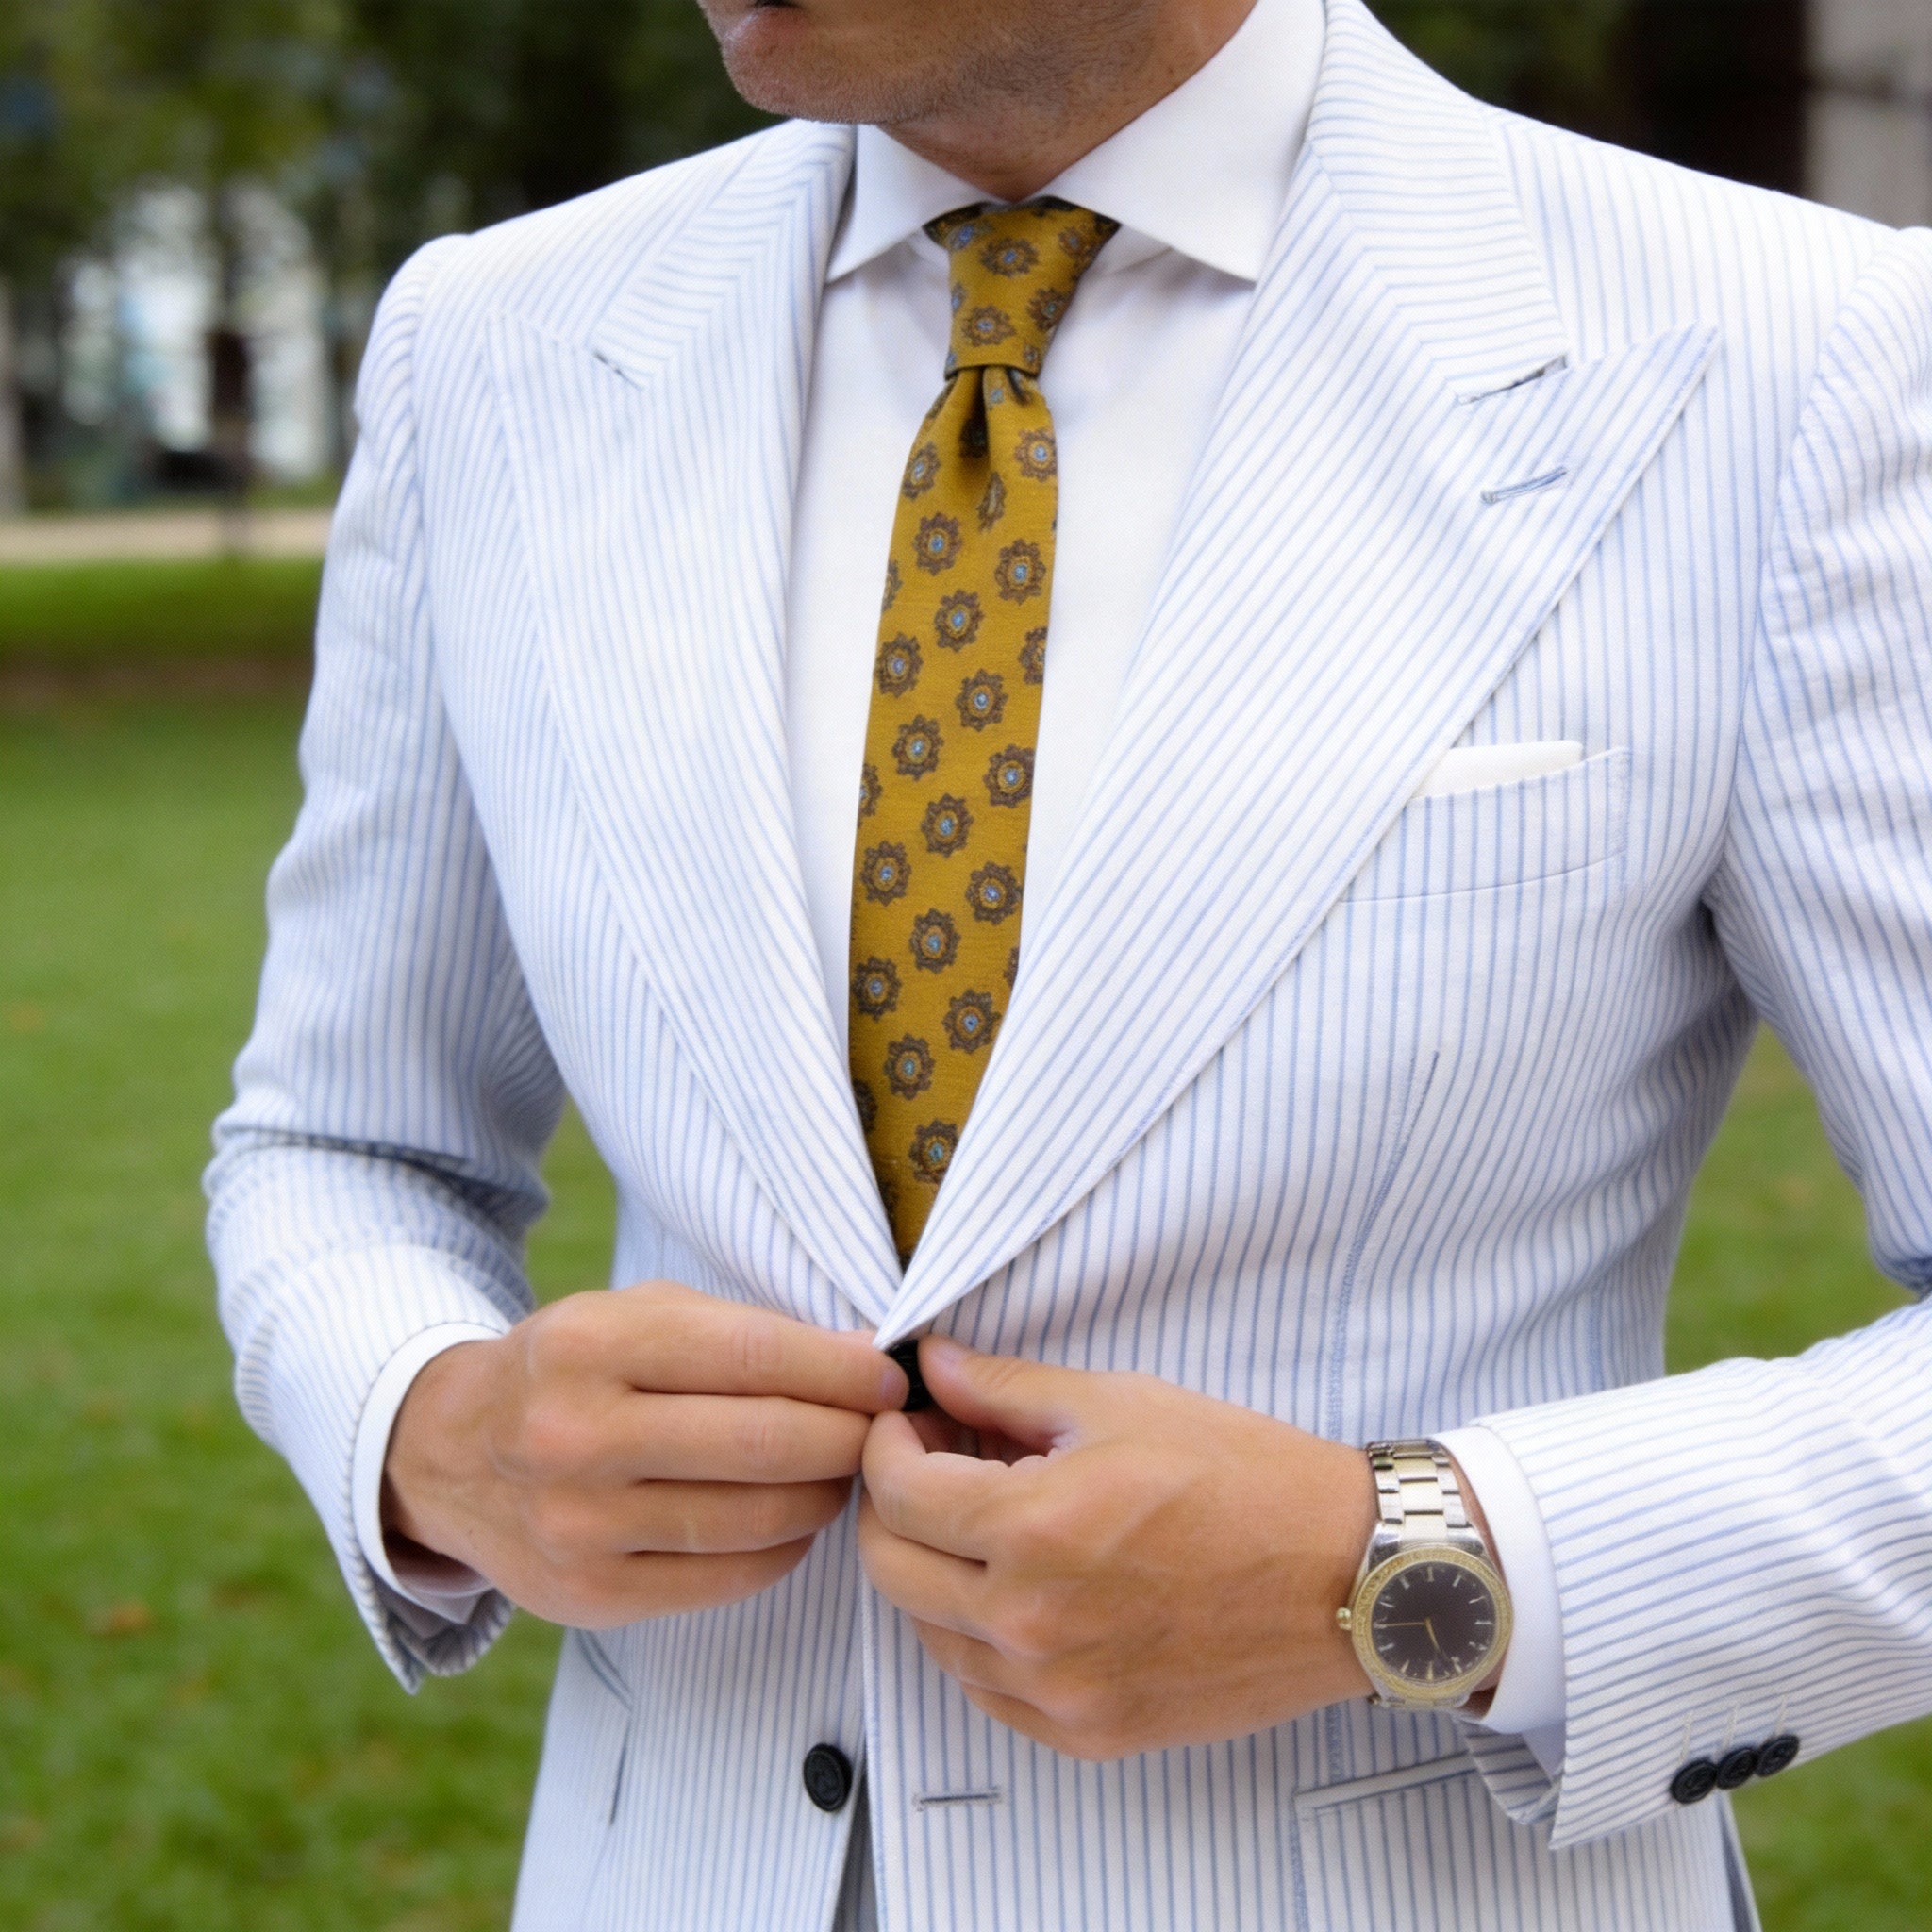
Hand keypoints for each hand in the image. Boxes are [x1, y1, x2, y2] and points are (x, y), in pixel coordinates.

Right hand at [384, 1282, 907, 1627]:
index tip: (890, 1378)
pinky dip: (785, 1546)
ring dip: (827, 1493)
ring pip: (759, 1518)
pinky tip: (792, 1516)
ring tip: (841, 1470)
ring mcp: (580, 1527)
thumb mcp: (635, 1315)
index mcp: (592, 1346)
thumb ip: (740, 1333)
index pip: (755, 1356)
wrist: (451, 1453)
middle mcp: (577, 1437)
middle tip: (884, 1430)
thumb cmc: (574, 1369)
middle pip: (767, 1443)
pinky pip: (733, 1576)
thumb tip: (864, 1364)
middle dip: (850, 1435)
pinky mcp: (592, 1598)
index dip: (842, 1371)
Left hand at [857, 1338, 1379, 1760]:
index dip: (886, 1443)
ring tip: (986, 1521)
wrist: (1347, 1576)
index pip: (895, 1493)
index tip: (908, 1419)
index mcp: (1032, 1531)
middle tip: (933, 1461)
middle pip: (892, 1570)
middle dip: (892, 1505)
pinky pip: (988, 1691)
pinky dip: (980, 1637)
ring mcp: (1057, 1691)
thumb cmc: (1244, 1477)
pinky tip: (1020, 1586)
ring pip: (933, 1635)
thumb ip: (1007, 1389)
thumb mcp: (1120, 1404)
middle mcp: (1030, 1624)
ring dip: (934, 1571)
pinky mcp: (1090, 1733)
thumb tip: (935, 1363)